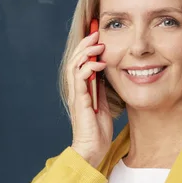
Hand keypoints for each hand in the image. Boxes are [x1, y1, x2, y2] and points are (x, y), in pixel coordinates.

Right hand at [66, 31, 112, 167]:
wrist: (92, 150)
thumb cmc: (97, 131)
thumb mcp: (104, 103)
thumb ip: (102, 88)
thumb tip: (106, 72)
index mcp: (81, 89)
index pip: (80, 62)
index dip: (86, 47)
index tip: (97, 35)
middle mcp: (76, 90)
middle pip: (74, 59)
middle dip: (85, 44)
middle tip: (96, 32)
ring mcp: (76, 95)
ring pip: (75, 66)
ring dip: (86, 52)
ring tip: (98, 44)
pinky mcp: (80, 102)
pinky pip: (80, 79)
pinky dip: (88, 68)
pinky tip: (99, 64)